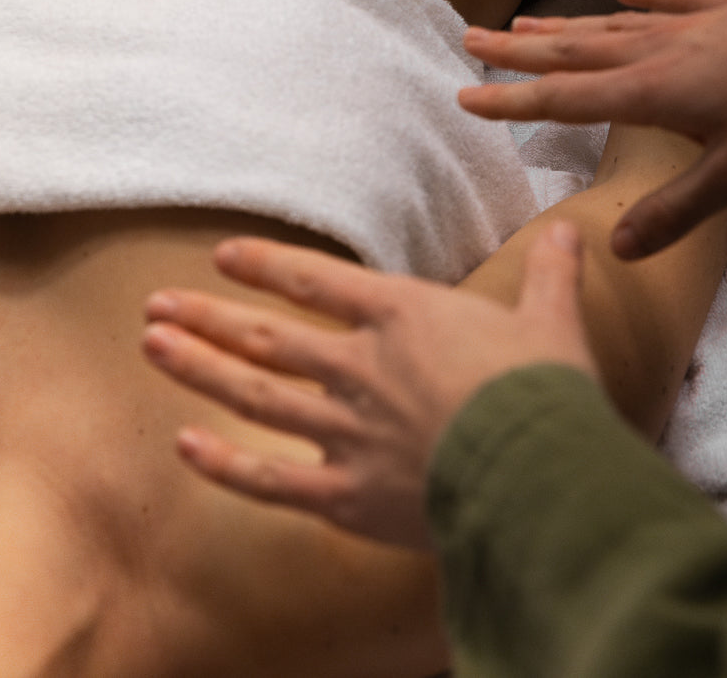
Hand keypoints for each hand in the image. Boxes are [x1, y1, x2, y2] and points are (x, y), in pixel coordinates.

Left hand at [142, 224, 596, 547]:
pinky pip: (271, 479)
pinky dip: (225, 465)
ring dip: (199, 369)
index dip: (267, 265)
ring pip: (256, 396)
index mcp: (403, 316)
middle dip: (207, 317)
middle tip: (156, 304)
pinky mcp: (347, 495)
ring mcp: (347, 431)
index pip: (318, 281)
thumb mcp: (554, 322)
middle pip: (268, 337)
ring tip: (152, 346)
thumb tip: (573, 231)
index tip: (223, 254)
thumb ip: (552, 275)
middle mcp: (361, 366)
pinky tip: (184, 445)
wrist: (540, 476)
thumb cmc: (548, 394)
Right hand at [461, 0, 726, 259]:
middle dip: (518, 49)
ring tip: (524, 19)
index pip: (565, 98)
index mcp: (652, 91)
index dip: (511, 100)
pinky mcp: (726, 7)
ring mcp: (691, 23)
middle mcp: (659, 50)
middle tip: (470, 37)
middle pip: (573, 50)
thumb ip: (675, 211)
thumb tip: (614, 248)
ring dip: (563, 24)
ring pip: (611, 23)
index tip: (463, 95)